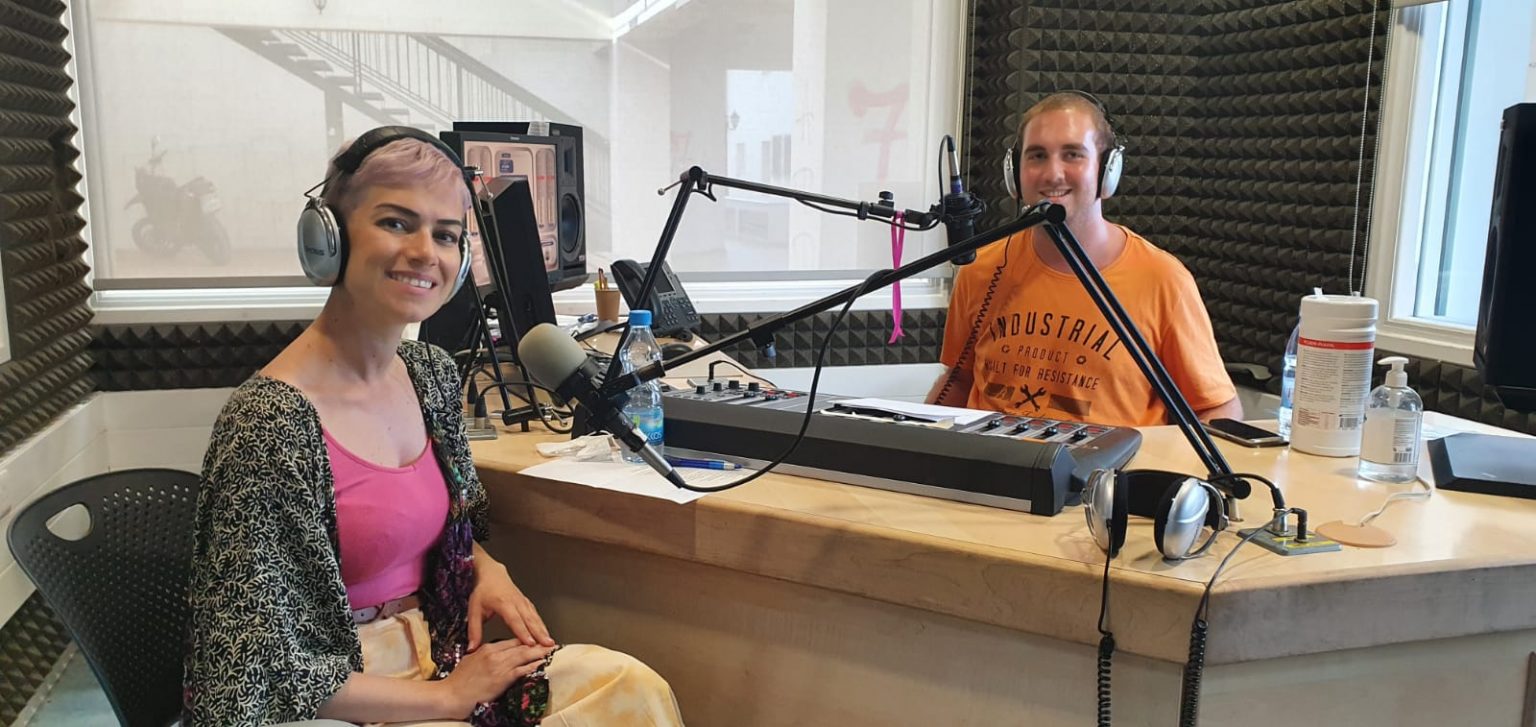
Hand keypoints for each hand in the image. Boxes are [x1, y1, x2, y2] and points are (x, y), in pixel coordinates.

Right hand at [439, 640, 554, 715]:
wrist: (452, 694)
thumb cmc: (458, 681)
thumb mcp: (470, 661)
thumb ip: (482, 654)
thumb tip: (490, 653)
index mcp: (487, 649)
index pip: (511, 642)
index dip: (525, 640)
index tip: (535, 640)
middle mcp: (495, 654)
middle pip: (520, 646)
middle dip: (536, 644)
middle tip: (549, 642)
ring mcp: (499, 666)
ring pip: (523, 655)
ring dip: (539, 652)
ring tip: (550, 650)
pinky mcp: (502, 678)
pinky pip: (521, 670)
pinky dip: (532, 666)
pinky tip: (541, 663)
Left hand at [468, 561, 554, 649]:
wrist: (491, 574)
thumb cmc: (483, 591)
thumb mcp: (474, 610)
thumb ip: (474, 630)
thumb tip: (472, 648)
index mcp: (503, 603)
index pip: (515, 620)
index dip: (523, 632)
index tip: (530, 643)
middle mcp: (516, 602)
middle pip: (529, 619)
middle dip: (539, 633)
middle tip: (547, 645)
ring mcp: (523, 601)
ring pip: (535, 617)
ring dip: (543, 629)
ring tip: (550, 642)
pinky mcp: (527, 603)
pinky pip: (536, 614)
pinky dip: (542, 624)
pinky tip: (545, 633)